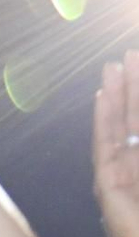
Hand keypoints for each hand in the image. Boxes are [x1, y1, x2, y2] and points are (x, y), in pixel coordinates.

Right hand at [93, 52, 138, 236]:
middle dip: (132, 85)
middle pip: (133, 116)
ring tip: (114, 66)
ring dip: (116, 94)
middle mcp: (133, 163)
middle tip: (130, 55)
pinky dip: (103, 118)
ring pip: (117, 124)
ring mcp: (118, 171)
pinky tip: (102, 97)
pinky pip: (104, 143)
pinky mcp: (106, 181)